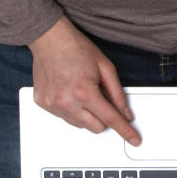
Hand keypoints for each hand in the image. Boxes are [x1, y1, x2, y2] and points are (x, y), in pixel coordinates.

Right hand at [29, 16, 139, 145]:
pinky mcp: (43, 103)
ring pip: (80, 125)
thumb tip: (126, 113)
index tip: (134, 139)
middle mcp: (66, 101)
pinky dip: (71, 109)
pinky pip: (64, 117)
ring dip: (86, 114)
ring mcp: (52, 104)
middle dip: (103, 117)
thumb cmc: (76, 48)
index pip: (111, 119)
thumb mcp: (106, 68)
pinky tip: (69, 91)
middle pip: (96, 127)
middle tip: (100, 98)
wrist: (49, 37)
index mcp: (84, 92)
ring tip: (82, 91)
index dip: (125, 131)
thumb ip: (118, 94)